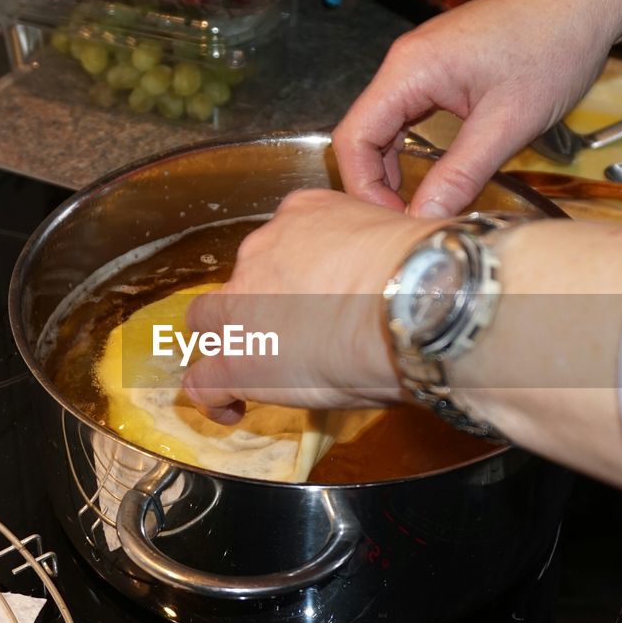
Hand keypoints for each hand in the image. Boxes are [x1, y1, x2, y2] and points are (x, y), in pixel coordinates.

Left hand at [181, 190, 440, 422]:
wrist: (408, 304)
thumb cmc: (417, 274)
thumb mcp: (393, 238)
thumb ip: (373, 255)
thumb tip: (387, 277)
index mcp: (302, 215)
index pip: (280, 244)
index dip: (292, 276)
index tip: (315, 297)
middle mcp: (262, 252)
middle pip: (240, 283)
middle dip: (254, 308)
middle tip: (286, 336)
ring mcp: (240, 305)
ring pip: (209, 324)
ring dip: (230, 347)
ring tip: (255, 372)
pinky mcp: (236, 359)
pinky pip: (204, 380)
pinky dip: (213, 396)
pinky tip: (232, 408)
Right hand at [332, 0, 621, 217]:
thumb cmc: (556, 41)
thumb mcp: (508, 122)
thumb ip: (460, 174)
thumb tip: (425, 216)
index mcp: (410, 69)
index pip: (354, 139)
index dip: (365, 189)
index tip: (396, 221)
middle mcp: (407, 63)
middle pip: (364, 135)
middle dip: (377, 184)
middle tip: (407, 222)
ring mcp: (424, 65)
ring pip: (387, 128)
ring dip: (396, 169)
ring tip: (420, 206)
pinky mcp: (444, 70)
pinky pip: (411, 116)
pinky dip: (416, 151)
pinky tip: (435, 176)